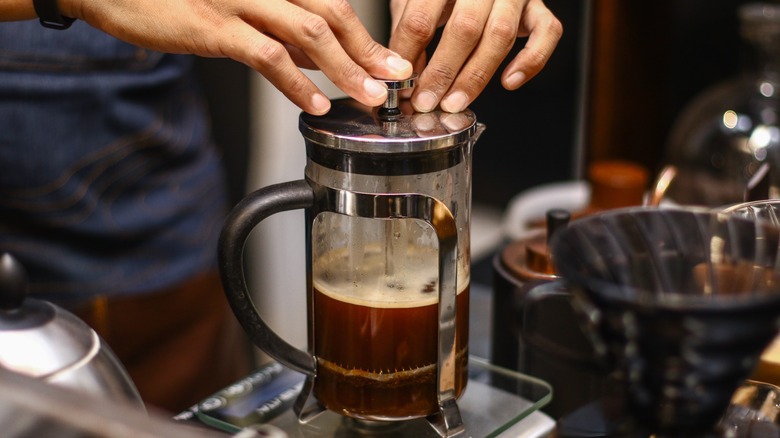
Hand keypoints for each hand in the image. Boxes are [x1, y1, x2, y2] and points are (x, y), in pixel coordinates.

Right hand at [60, 0, 412, 114]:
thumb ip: (283, 32)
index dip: (366, 36)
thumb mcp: (240, 11)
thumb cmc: (178, 0)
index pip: (331, 4)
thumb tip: (324, 59)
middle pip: (331, 14)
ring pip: (308, 32)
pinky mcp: (213, 25)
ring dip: (344, 69)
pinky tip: (315, 104)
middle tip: (393, 81)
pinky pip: (266, 54)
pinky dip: (297, 82)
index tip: (391, 64)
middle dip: (367, 51)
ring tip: (368, 97)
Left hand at [389, 0, 561, 112]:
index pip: (421, 18)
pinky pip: (546, 33)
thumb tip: (404, 75)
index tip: (401, 83)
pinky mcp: (537, 7)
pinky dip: (531, 61)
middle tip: (427, 101)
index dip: (408, 55)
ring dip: (476, 77)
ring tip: (454, 102)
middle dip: (443, 72)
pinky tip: (509, 82)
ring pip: (500, 36)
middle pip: (464, 29)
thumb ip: (408, 32)